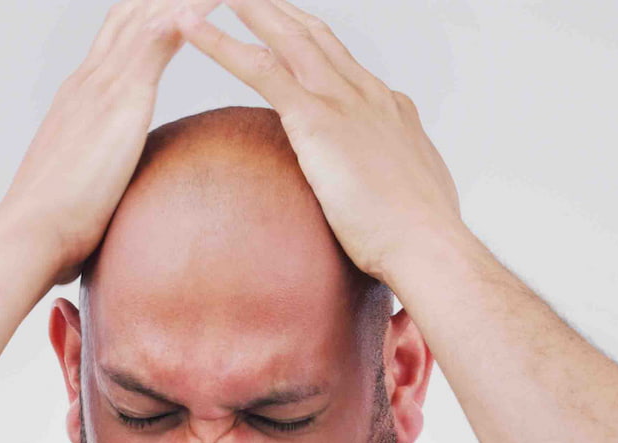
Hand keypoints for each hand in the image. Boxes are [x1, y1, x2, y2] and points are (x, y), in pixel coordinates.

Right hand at [0, 0, 220, 286]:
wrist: (30, 235)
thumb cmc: (53, 229)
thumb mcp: (82, 193)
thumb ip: (99, 183)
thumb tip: (109, 204)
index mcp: (79, 101)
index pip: (115, 42)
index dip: (144, 17)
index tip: (174, 5)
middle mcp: (87, 82)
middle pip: (129, 14)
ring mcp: (100, 86)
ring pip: (146, 15)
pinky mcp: (119, 99)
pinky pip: (157, 39)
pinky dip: (186, 14)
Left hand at [177, 0, 468, 283]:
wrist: (428, 245)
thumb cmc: (421, 239)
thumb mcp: (411, 202)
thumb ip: (392, 188)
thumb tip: (386, 202)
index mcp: (388, 109)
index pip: (343, 63)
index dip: (311, 41)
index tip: (288, 29)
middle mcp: (367, 93)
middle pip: (314, 34)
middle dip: (277, 10)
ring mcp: (343, 102)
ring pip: (286, 38)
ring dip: (249, 9)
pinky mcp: (318, 120)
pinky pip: (259, 70)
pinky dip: (220, 45)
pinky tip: (189, 29)